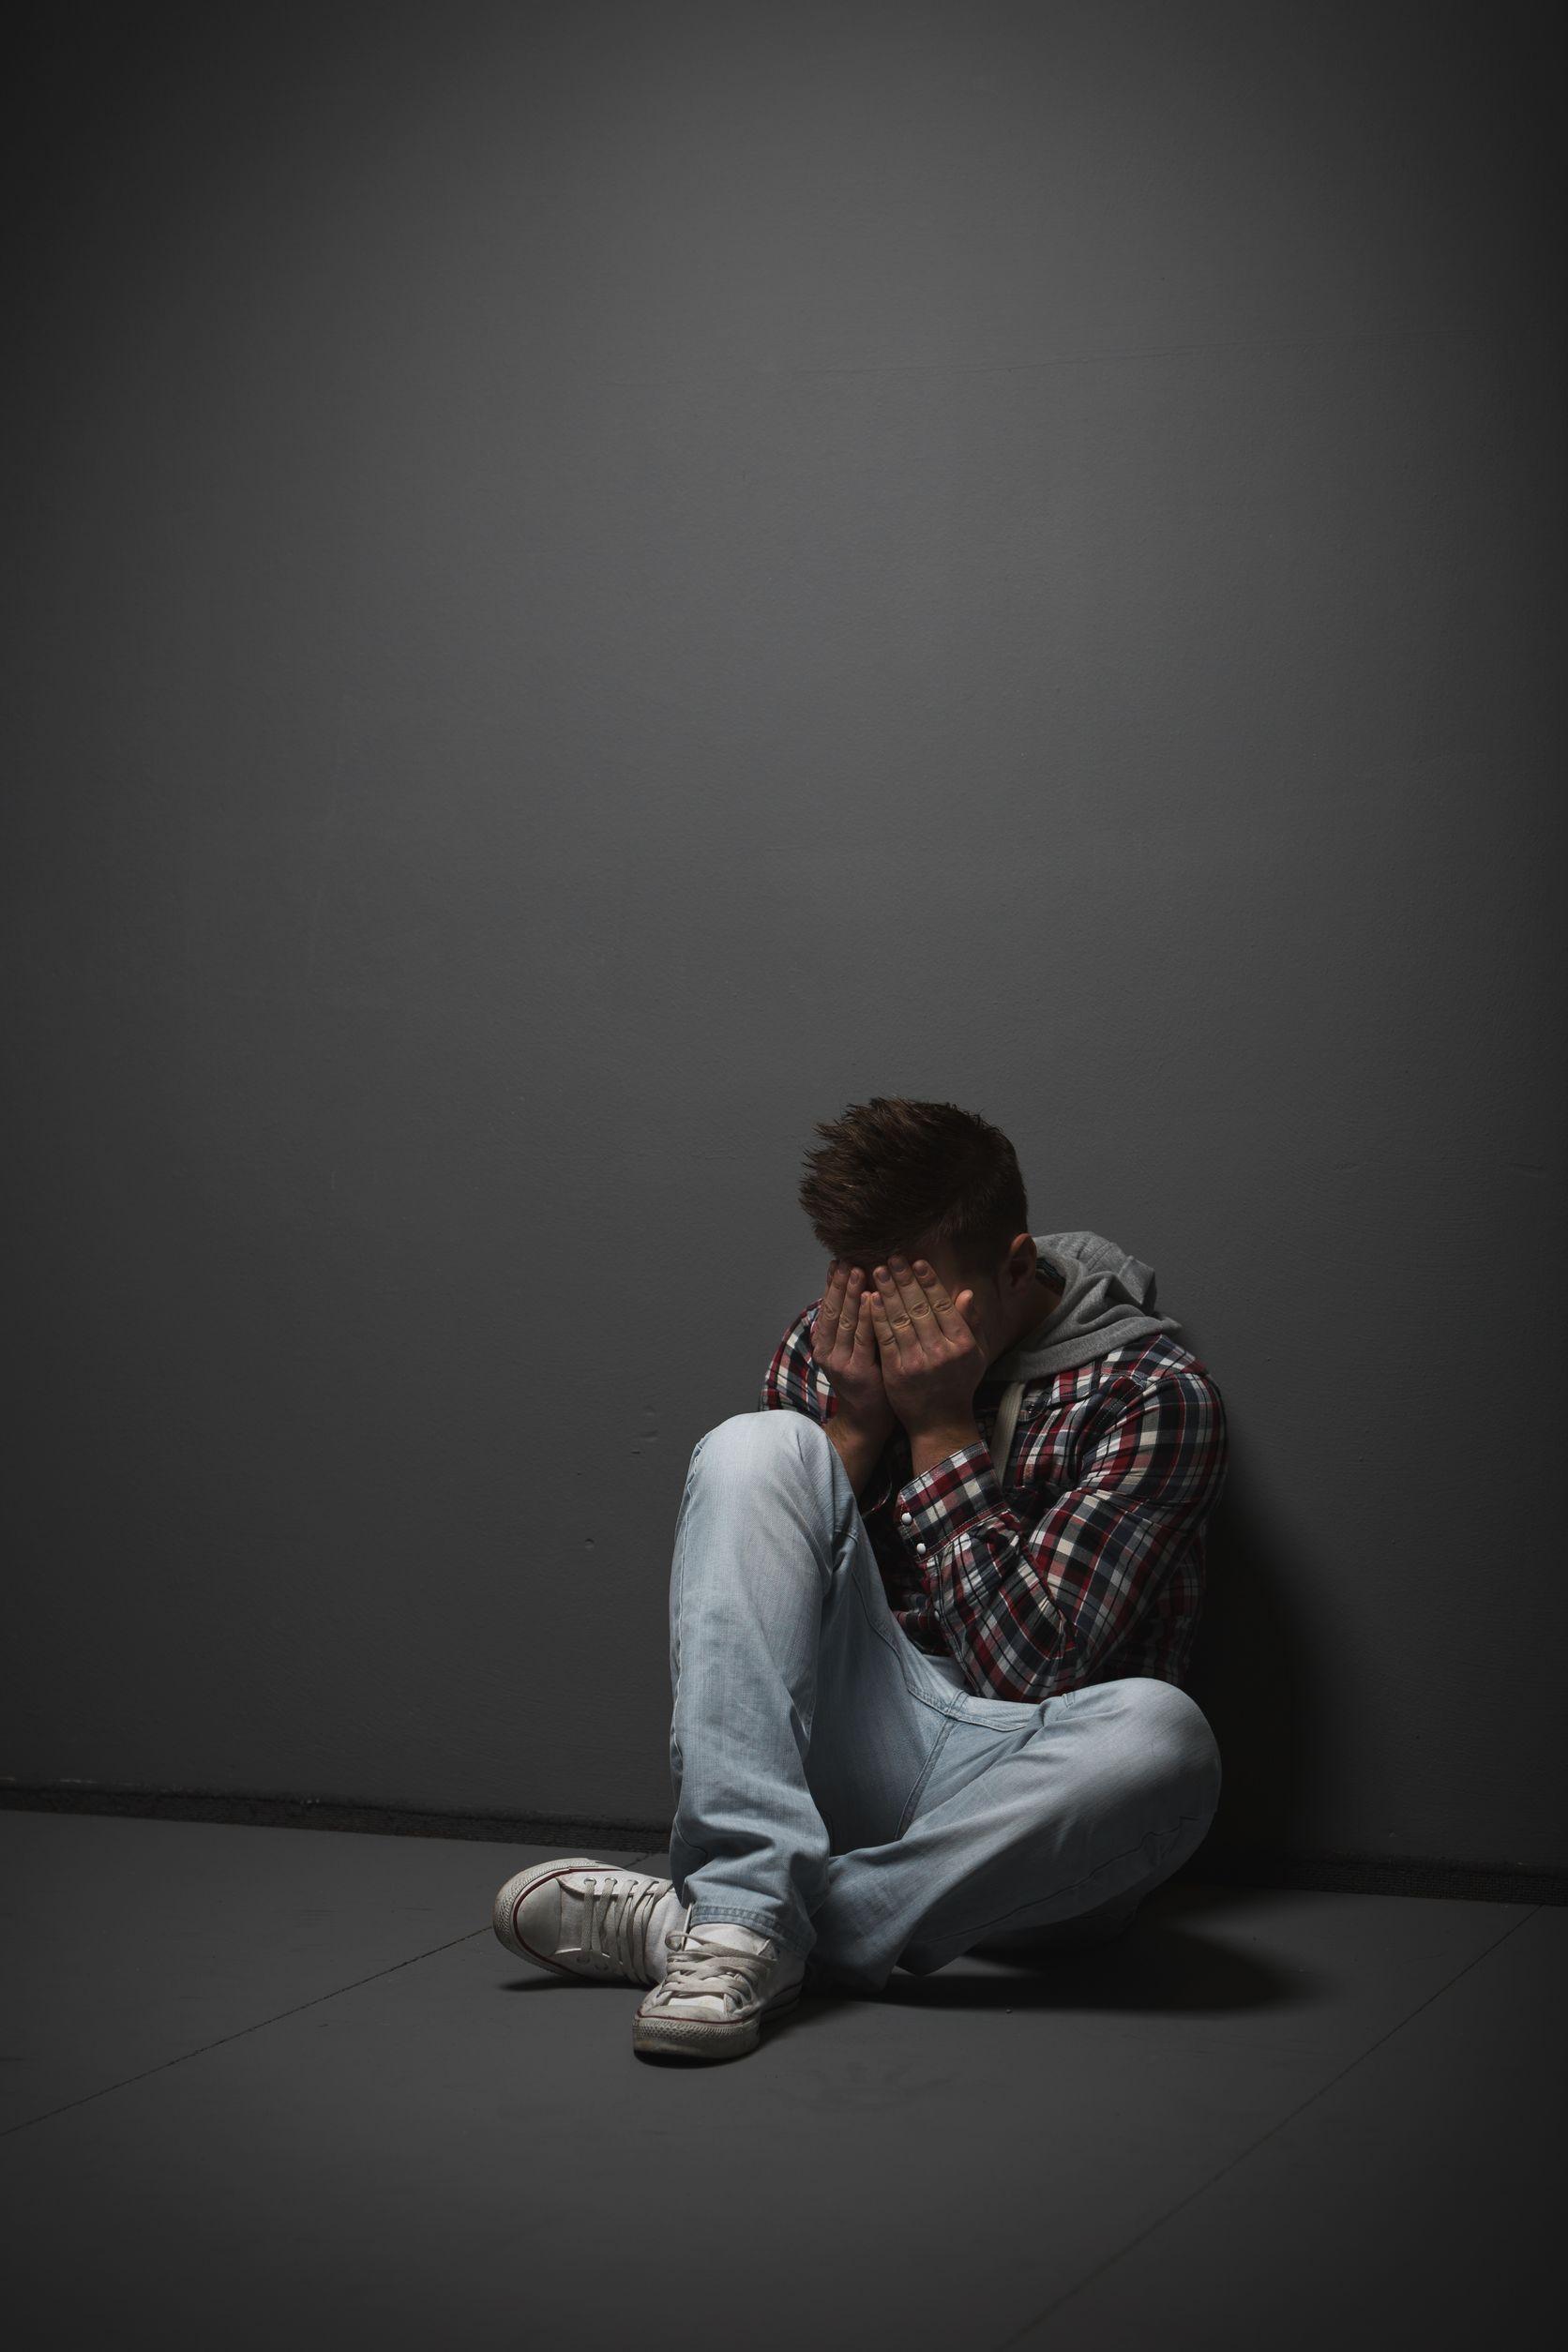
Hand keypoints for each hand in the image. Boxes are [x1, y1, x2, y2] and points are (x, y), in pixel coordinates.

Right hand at [811, 1258, 895, 1432]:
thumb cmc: (867, 1381)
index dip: (832, 1284)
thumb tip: (859, 1292)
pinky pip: (863, 1338)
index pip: (827, 1307)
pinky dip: (866, 1316)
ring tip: (857, 1270)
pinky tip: (872, 1298)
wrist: (866, 1420)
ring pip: (845, 1321)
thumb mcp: (854, 1351)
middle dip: (840, 1283)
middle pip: (833, 1310)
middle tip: (847, 1258)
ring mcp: (841, 1362)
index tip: (838, 1260)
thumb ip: (855, 1325)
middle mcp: (828, 1351)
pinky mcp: (858, 1371)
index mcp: (826, 1344)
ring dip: (851, 1294)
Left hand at [866, 1254, 990, 1432]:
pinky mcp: (896, 1372)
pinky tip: (870, 1299)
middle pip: (919, 1308)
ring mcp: (917, 1363)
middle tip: (893, 1258)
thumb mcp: (975, 1355)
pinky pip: (885, 1339)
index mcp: (961, 1344)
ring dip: (888, 1292)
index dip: (929, 1281)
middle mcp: (940, 1352)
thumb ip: (970, 1323)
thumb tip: (966, 1292)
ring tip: (878, 1271)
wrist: (940, 1422)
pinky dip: (877, 1317)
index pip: (943, 1305)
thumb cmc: (959, 1384)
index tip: (918, 1261)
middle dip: (904, 1280)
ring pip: (900, 1319)